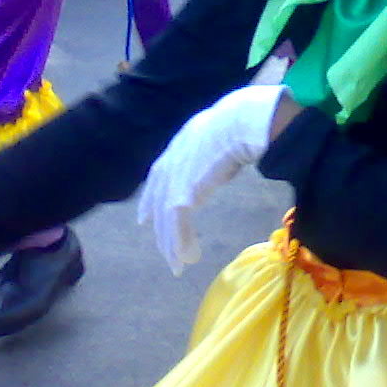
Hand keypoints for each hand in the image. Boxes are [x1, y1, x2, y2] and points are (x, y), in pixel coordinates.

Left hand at [136, 85, 286, 274]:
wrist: (241, 121)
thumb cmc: (240, 123)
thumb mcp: (219, 132)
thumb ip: (212, 148)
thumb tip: (223, 157)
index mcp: (180, 144)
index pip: (158, 175)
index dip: (150, 199)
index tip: (144, 219)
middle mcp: (173, 160)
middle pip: (159, 201)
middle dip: (161, 229)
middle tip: (166, 250)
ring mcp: (177, 176)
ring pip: (167, 217)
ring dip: (171, 243)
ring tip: (178, 264)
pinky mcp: (186, 191)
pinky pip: (178, 222)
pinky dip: (180, 241)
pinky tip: (186, 256)